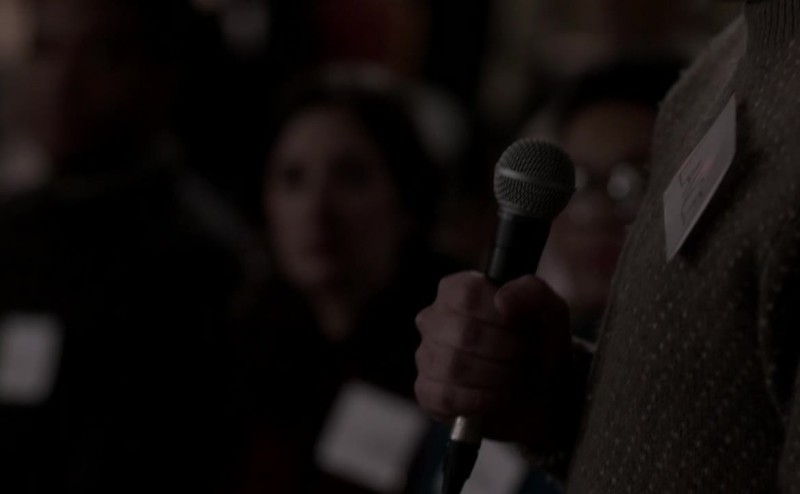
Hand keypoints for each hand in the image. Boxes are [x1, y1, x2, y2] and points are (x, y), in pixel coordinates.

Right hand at [414, 271, 572, 446]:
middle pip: (465, 334)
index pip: (468, 295)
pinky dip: (482, 400)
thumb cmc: (537, 343)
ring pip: (454, 368)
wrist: (538, 388)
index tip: (524, 330)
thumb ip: (532, 293)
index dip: (503, 318)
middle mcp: (433, 318)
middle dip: (507, 351)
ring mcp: (425, 356)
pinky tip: (498, 395)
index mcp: (456, 289)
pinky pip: (447, 397)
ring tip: (514, 376)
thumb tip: (502, 299)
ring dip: (497, 377)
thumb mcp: (549, 311)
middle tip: (524, 357)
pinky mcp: (426, 392)